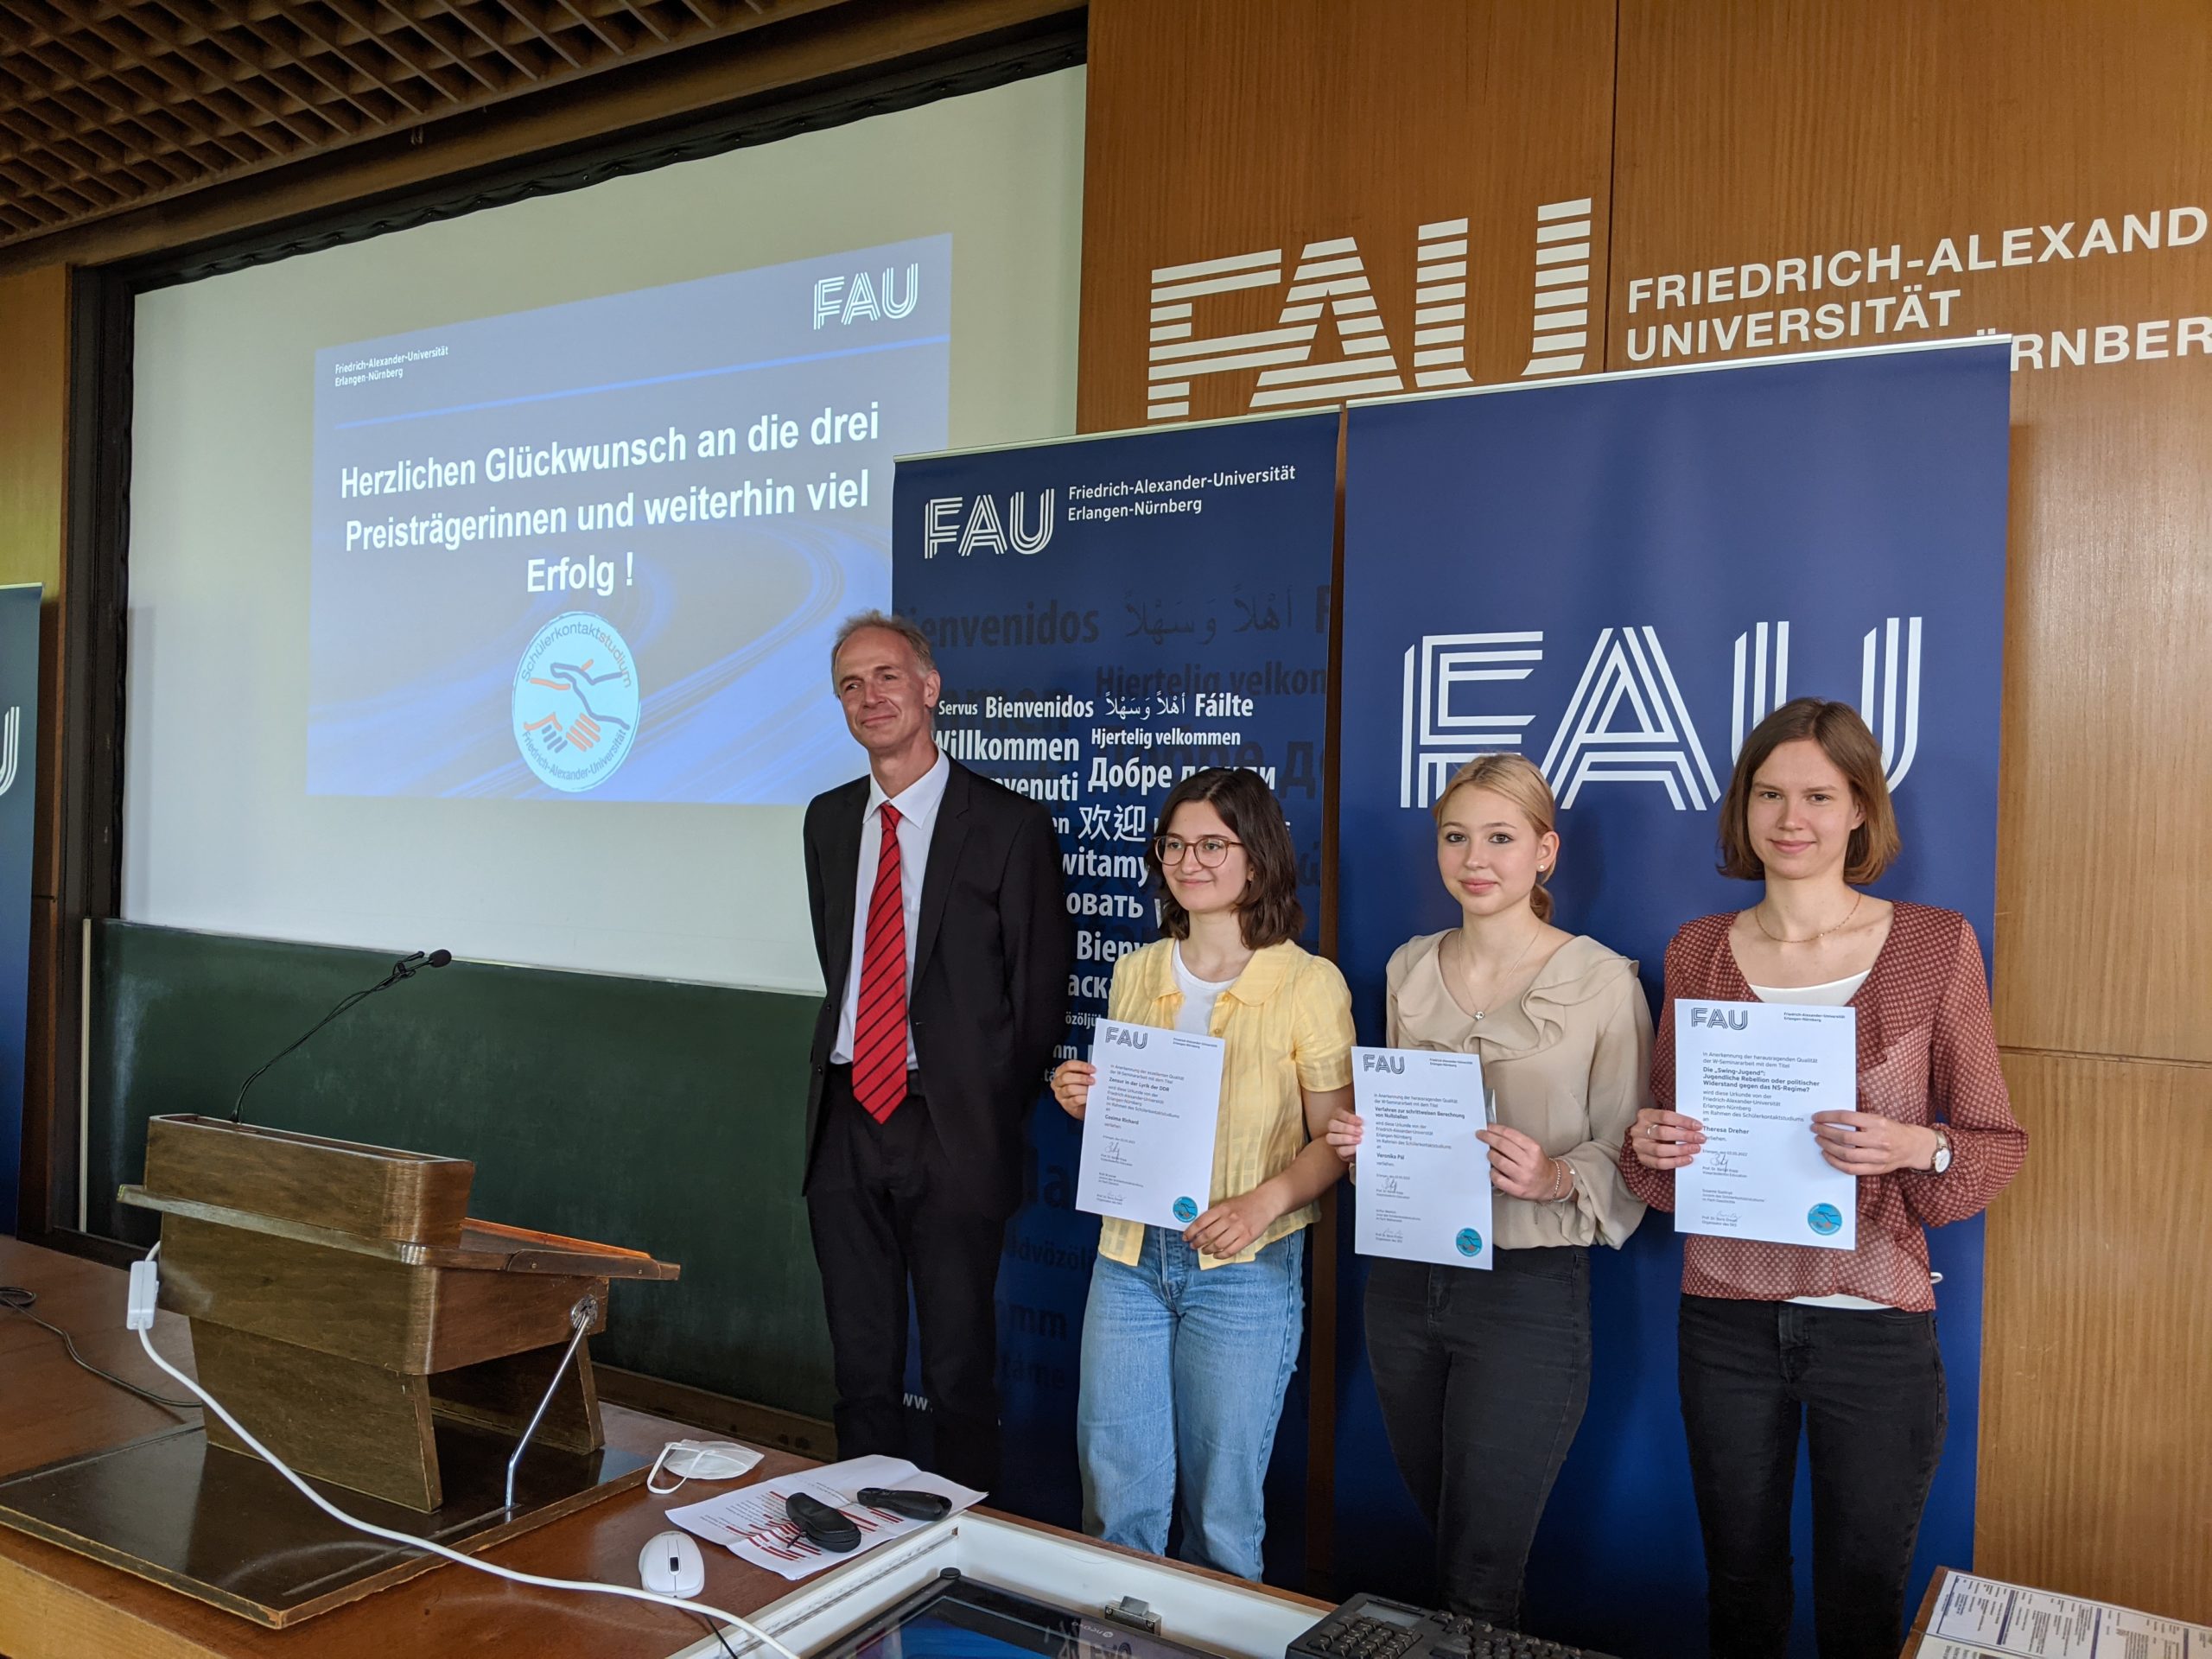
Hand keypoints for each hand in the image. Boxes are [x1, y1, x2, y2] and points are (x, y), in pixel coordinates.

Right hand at [1051, 1061, 1094, 1120]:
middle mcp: (1058, 1082)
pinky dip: (1083, 1097)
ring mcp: (1060, 1094)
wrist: (1083, 1103)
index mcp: (1061, 1071)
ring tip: (1092, 1089)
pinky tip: (1089, 1097)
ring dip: (1083, 1088)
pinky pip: (1074, 1100)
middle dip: (1081, 1078)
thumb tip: (1093, 1071)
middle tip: (1092, 1080)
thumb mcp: (1081, 1076)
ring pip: (1069, 1089)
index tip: (1092, 1069)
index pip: (1068, 1065)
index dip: (1081, 1066)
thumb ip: (1085, 1072)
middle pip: (1066, 1077)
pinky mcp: (1066, 1105)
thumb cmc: (1081, 1087)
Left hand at [1185, 1190, 1277, 1259]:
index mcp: (1222, 1209)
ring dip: (1208, 1249)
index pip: (1201, 1222)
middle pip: (1208, 1234)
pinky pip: (1231, 1250)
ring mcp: (1239, 1229)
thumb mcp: (1227, 1204)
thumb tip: (1199, 1227)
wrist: (1265, 1203)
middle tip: (1193, 1246)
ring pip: (1218, 1244)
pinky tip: (1216, 1255)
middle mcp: (1229, 1219)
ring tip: (1204, 1251)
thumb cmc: (1244, 1204)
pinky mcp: (1247, 1238)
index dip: (1191, 1232)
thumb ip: (1214, 1214)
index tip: (1186, 1237)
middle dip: (1197, 1242)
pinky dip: (1221, 1255)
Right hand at [1325, 1110, 1365, 1161]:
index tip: (1360, 1121)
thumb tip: (1370, 1119)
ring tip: (1358, 1140)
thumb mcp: (1364, 1122)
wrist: (1368, 1145)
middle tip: (1360, 1131)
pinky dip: (1349, 1149)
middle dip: (1346, 1128)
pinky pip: (1340, 1151)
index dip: (1348, 1117)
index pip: (1338, 1113)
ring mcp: (1335, 1140)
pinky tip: (1357, 1147)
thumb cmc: (1364, 1129)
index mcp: (1339, 1116)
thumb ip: (1364, 1120)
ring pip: (1331, 1138)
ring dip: (1345, 1139)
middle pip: (1332, 1125)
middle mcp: (1334, 1128)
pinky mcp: (1340, 1152)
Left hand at [1478, 1125, 1560, 1199]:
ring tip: (1490, 1153)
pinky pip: (1498, 1179)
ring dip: (1490, 1155)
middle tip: (1481, 1135)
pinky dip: (1492, 1172)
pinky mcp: (1517, 1189)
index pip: (1510, 1134)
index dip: (1496, 1129)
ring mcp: (1523, 1176)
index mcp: (1533, 1149)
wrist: (1550, 1183)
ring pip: (1498, 1161)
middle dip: (1488, 1138)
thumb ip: (1516, 1142)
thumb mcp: (1532, 1148)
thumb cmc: (1538, 1164)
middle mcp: (1529, 1162)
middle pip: (1502, 1145)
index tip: (1488, 1127)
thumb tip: (1494, 1134)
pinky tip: (1493, 1169)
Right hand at [1631, 1107, 1703, 1169]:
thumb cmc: (1658, 1126)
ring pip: (1660, 1150)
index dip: (1683, 1121)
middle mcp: (1639, 1130)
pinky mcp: (1643, 1158)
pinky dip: (1675, 1162)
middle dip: (1684, 1136)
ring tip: (1695, 1149)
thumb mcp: (1663, 1120)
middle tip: (1700, 1139)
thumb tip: (1697, 1128)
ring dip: (1681, 1150)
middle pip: (1663, 1133)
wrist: (1644, 1138)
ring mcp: (1639, 1146)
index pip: (1665, 1116)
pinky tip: (1687, 1159)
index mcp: (1645, 1115)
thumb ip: (1676, 1122)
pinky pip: (1660, 1163)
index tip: (1698, 1126)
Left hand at [1811, 1111, 1940, 1175]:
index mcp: (1877, 1122)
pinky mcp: (1877, 1169)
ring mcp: (1878, 1156)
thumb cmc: (1892, 1130)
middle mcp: (1878, 1139)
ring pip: (1846, 1154)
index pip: (1846, 1118)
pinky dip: (1836, 1163)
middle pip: (1844, 1137)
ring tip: (1819, 1141)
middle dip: (1825, 1132)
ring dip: (1828, 1148)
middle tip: (1815, 1129)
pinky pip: (1851, 1169)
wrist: (1913, 1146)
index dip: (1828, 1117)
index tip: (1817, 1117)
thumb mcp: (1878, 1118)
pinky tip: (1828, 1155)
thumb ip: (1858, 1119)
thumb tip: (1830, 1118)